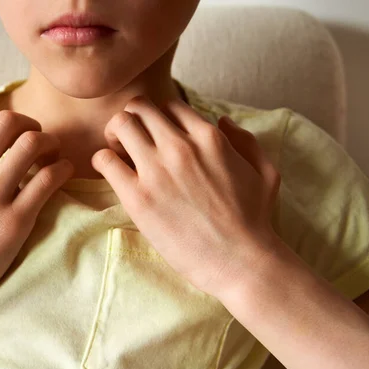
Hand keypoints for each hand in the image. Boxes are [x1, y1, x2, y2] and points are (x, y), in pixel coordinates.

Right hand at [0, 111, 73, 321]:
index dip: (4, 122)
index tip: (15, 135)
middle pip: (9, 123)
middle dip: (31, 125)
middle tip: (40, 141)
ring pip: (32, 145)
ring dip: (50, 144)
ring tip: (54, 156)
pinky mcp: (15, 222)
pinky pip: (48, 179)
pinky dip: (62, 169)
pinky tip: (63, 173)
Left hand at [91, 96, 280, 298]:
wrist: (240, 261)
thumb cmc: (255, 221)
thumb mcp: (265, 172)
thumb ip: (245, 140)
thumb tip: (223, 121)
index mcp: (209, 138)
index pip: (170, 106)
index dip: (161, 119)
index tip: (158, 138)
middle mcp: (181, 147)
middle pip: (140, 107)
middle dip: (133, 119)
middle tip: (132, 142)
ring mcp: (157, 170)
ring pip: (120, 125)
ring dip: (115, 135)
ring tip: (120, 155)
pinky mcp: (138, 197)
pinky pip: (105, 160)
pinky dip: (103, 162)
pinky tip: (113, 175)